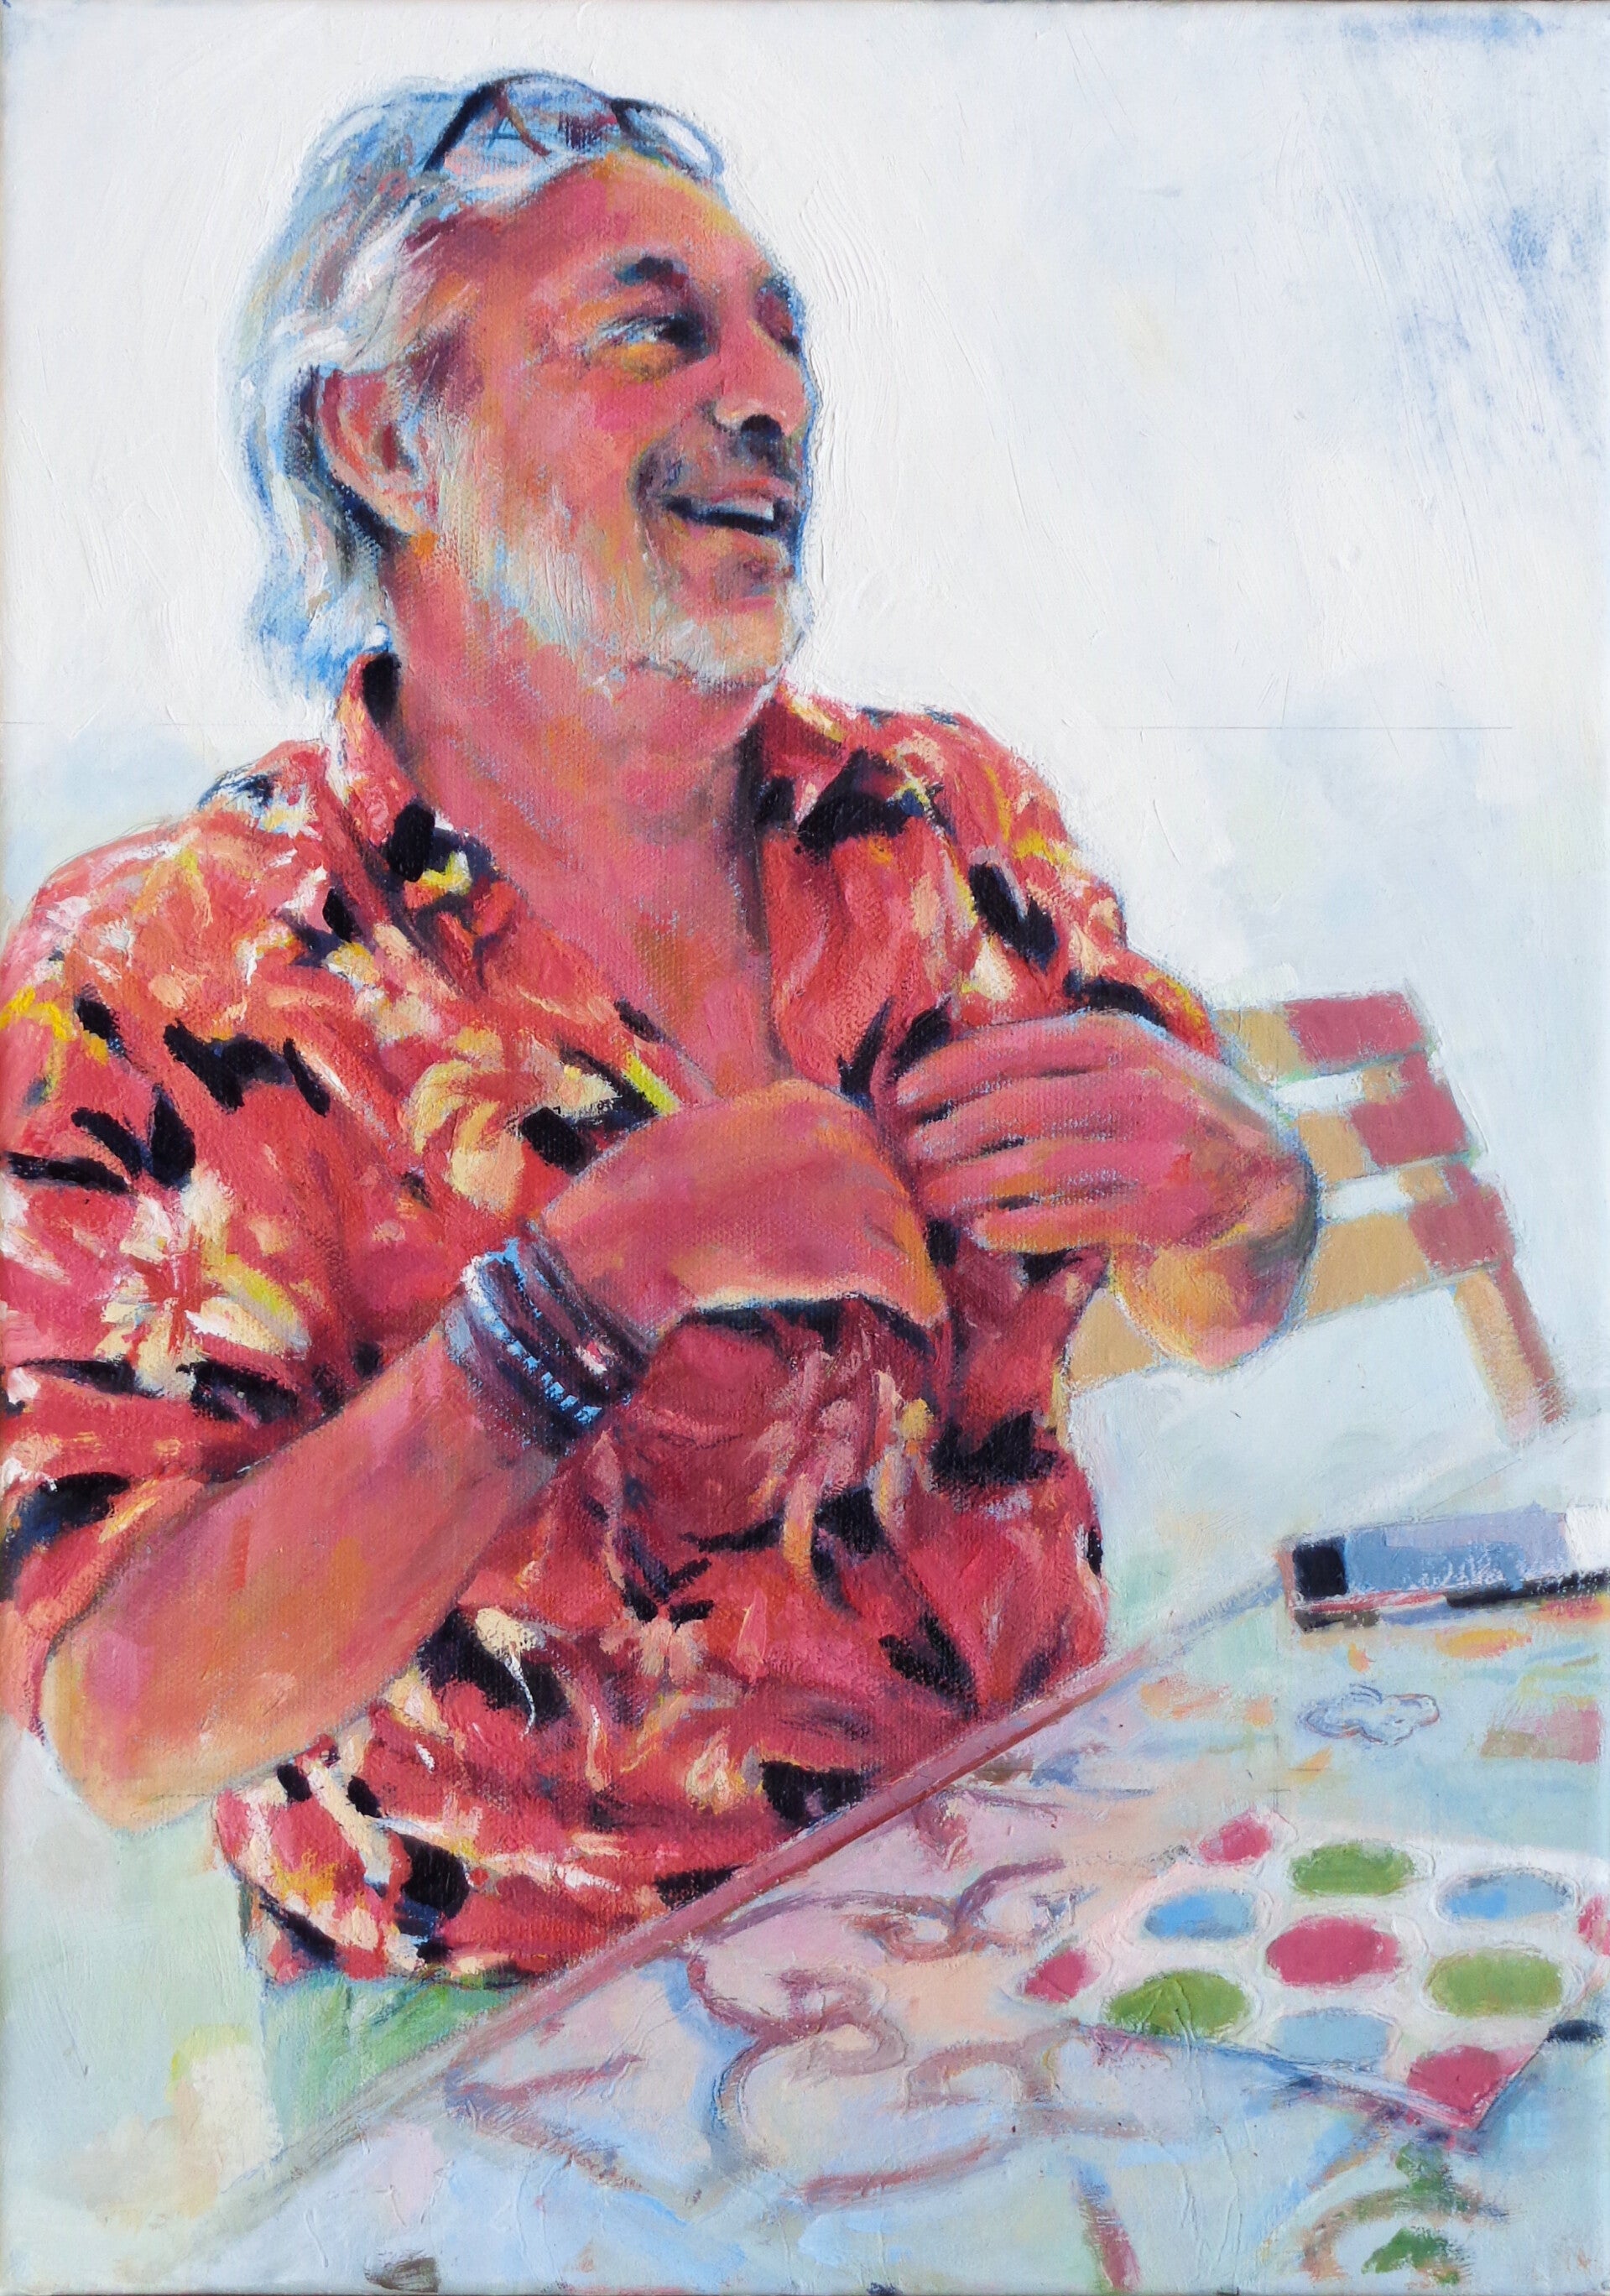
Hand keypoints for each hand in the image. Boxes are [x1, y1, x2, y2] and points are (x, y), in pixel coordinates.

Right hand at [541, 1078, 945, 1342]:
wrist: (632, 1232)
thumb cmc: (650, 1186)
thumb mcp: (716, 1129)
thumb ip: (765, 1137)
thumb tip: (780, 1169)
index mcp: (809, 1103)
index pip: (872, 1142)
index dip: (869, 1184)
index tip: (857, 1215)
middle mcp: (842, 1140)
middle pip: (896, 1185)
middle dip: (890, 1223)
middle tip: (883, 1257)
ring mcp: (851, 1195)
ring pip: (910, 1231)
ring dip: (907, 1261)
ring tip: (906, 1290)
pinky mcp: (850, 1255)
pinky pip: (913, 1282)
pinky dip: (922, 1301)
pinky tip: (923, 1315)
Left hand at [893, 1012, 1315, 1365]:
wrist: (1270, 1183)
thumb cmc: (1170, 1119)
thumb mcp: (1133, 1064)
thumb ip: (1064, 1057)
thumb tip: (949, 1064)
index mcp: (1124, 1041)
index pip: (1020, 1045)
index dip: (952, 1068)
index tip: (903, 1092)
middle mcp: (1144, 1087)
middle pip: (1021, 1107)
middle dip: (952, 1131)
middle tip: (909, 1152)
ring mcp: (1159, 1151)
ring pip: (1039, 1168)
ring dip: (972, 1184)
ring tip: (930, 1199)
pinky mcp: (1168, 1213)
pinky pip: (1074, 1221)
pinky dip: (1021, 1226)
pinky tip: (984, 1231)